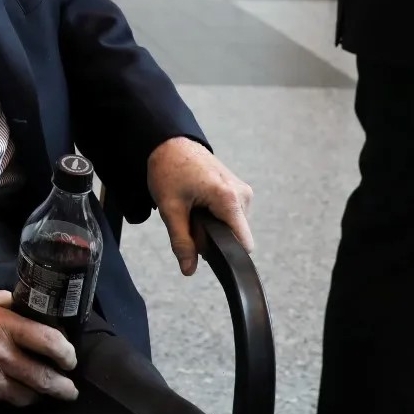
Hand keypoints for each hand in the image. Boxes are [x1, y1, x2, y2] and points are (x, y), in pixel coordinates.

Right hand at [0, 277, 76, 411]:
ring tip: (29, 390)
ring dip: (32, 394)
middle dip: (63, 387)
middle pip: (47, 379)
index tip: (70, 360)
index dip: (68, 354)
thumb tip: (30, 307)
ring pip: (27, 397)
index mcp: (1, 323)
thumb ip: (4, 303)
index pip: (52, 342)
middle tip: (67, 389)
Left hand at [147, 136, 253, 275]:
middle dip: (213, 237)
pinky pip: (232, 215)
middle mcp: (243, 195)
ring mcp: (243, 192)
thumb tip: (189, 270)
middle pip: (235, 236)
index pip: (244, 244)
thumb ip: (181, 241)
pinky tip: (199, 204)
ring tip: (192, 208)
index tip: (208, 252)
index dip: (227, 254)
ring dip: (213, 226)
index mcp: (229, 199)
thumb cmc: (169, 169)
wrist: (170, 143)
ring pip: (233, 227)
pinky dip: (216, 216)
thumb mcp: (170, 208)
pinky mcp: (240, 190)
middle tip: (188, 219)